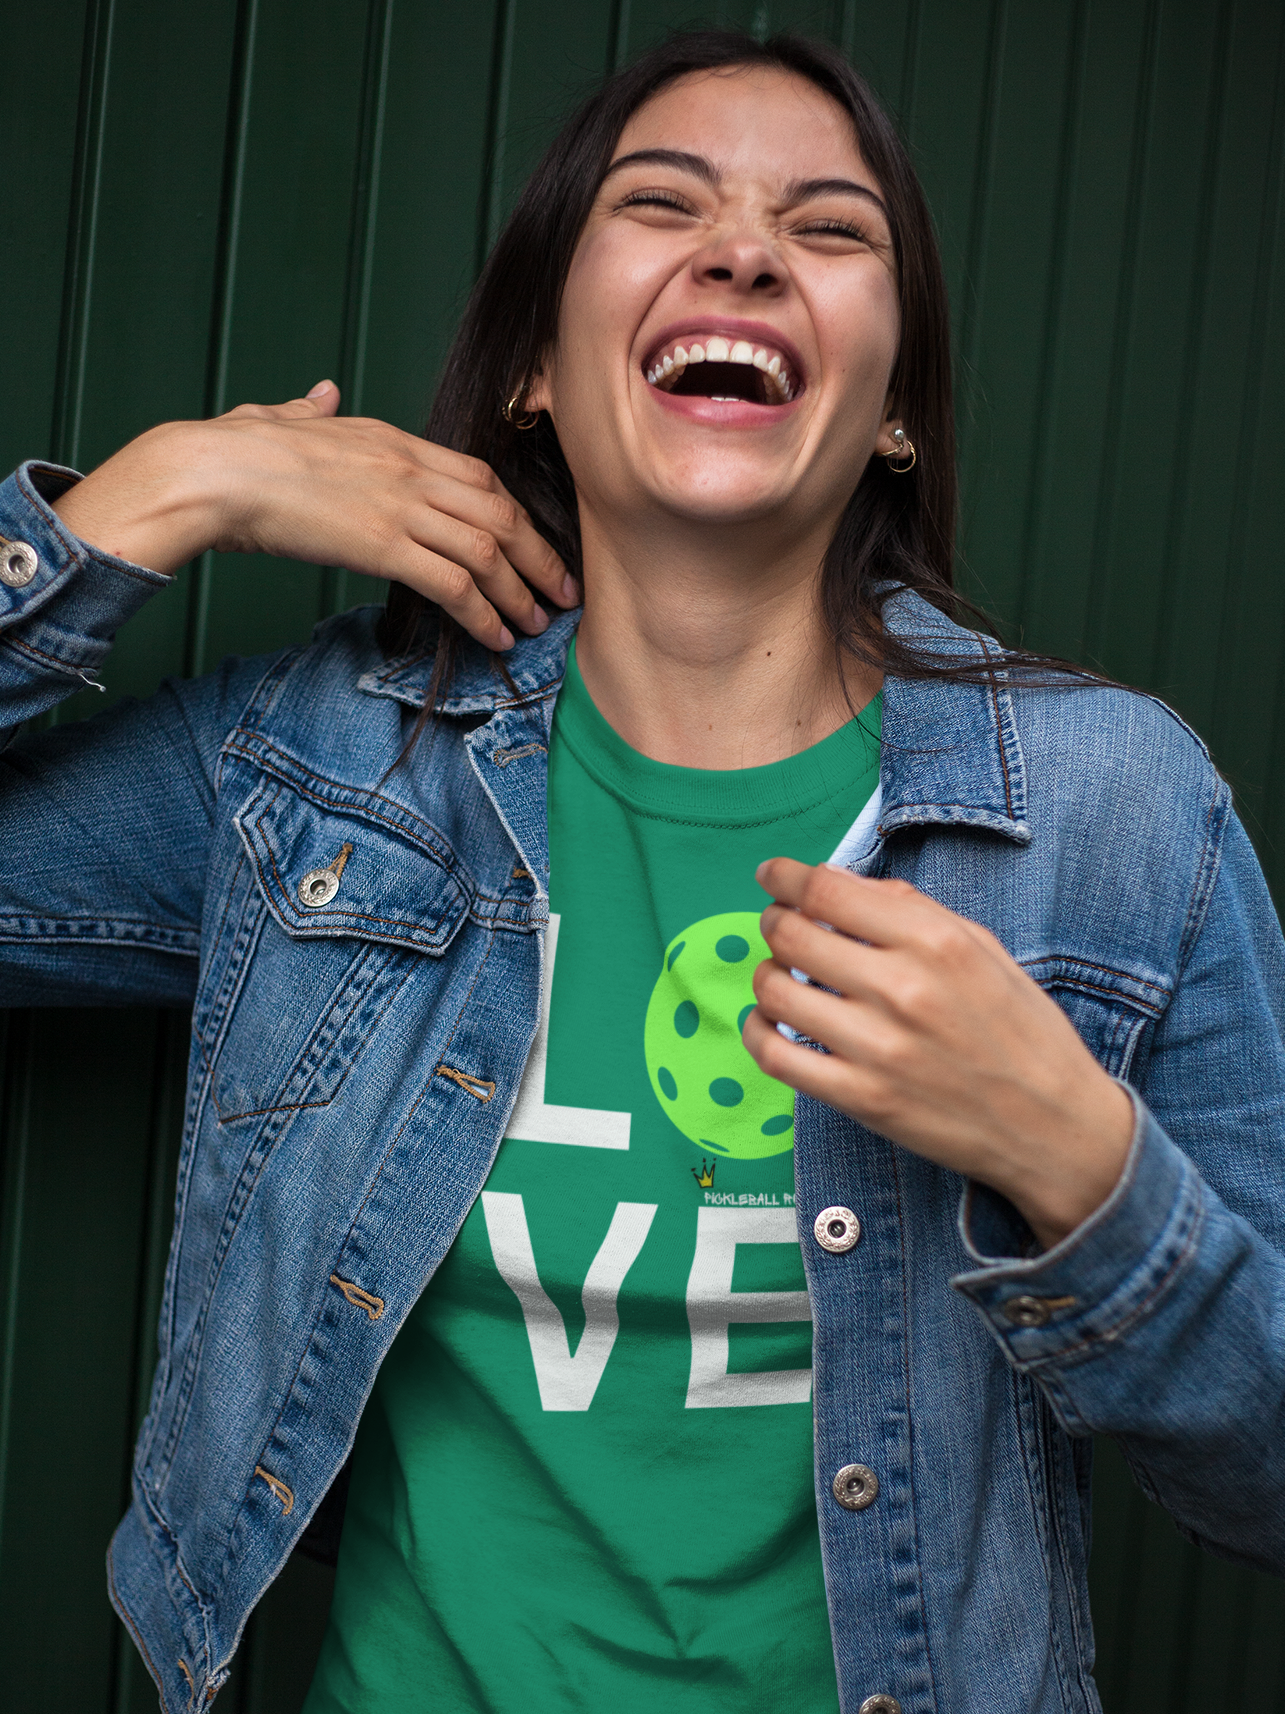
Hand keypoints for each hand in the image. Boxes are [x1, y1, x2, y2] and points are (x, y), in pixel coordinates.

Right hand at [52, 381, 576, 650]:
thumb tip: (322, 392)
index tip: (536, 545)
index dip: (517, 514)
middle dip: (539, 555)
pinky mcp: (382, 545)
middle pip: (500, 511)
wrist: (212, 473)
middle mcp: (409, 469)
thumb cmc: (236, 451)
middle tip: (562, 591)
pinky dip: (482, 613)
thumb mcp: (284, 418)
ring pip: (488, 550)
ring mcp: (400, 506)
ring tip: (537, 624)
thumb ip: (312, 409)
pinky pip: (453, 583)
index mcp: (393, 440)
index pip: (480, 476)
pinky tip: (496, 636)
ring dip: (520, 592)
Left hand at [744, 859, 1134, 1249]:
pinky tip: (770, 1023)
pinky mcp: (862, 1099)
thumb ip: (910, 909)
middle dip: (773, 922)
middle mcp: (903, 989)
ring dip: (766, 975)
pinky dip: (758, 1032)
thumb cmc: (1021, 1031)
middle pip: (791, 935)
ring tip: (781, 976)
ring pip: (775, 992)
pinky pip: (776, 1056)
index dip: (784, 877)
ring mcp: (878, 1048)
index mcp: (936, 941)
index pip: (828, 890)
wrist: (1054, 1126)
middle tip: (778, 925)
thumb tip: (837, 882)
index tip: (771, 875)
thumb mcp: (982, 947)